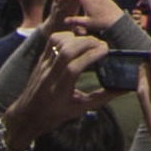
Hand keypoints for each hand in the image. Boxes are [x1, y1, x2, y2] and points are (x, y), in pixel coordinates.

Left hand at [0, 25, 109, 150]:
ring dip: (78, 38)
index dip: (91, 56)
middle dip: (87, 43)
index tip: (106, 50)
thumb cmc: (55, 114)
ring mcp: (43, 65)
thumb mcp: (80, 109)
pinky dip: (66, 36)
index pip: (74, 68)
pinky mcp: (41, 59)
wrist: (28, 113)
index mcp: (59, 91)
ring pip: (59, 44)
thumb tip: (123, 89)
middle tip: (102, 44)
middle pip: (67, 51)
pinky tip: (77, 40)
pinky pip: (52, 41)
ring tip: (92, 42)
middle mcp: (50, 76)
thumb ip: (101, 97)